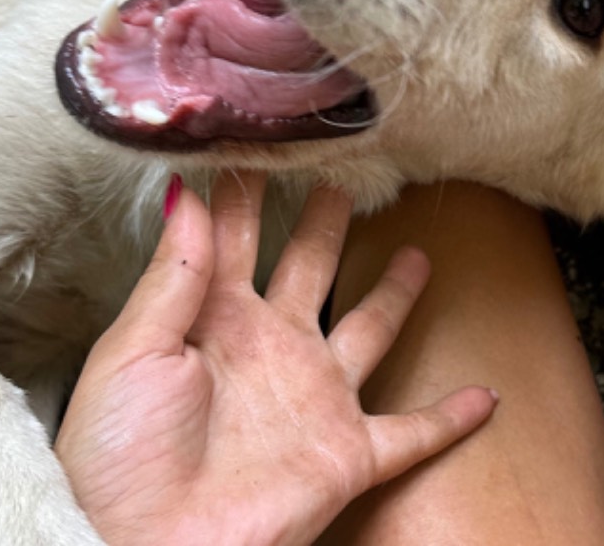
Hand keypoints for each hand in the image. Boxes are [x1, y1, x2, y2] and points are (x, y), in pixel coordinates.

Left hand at [55, 170, 496, 545]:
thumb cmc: (119, 460)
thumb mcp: (129, 352)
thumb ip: (172, 276)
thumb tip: (187, 195)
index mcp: (212, 321)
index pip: (234, 238)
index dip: (247, 193)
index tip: (262, 144)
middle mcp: (269, 350)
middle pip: (307, 267)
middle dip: (323, 222)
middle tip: (340, 178)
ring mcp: (313, 399)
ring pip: (367, 330)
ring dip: (392, 294)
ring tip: (414, 253)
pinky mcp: (346, 453)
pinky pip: (411, 433)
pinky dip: (450, 417)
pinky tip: (484, 397)